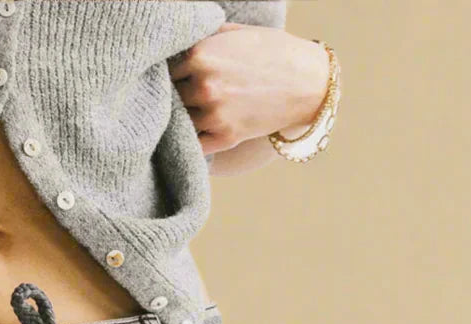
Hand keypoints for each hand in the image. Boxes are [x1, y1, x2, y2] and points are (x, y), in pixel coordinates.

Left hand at [168, 24, 329, 154]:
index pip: (163, 69)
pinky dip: (190, 139)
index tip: (172, 78)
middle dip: (172, 96)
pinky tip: (197, 131)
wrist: (308, 82)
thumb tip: (177, 44)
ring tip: (191, 112)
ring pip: (178, 121)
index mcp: (200, 55)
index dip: (167, 74)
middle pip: (168, 97)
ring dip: (180, 119)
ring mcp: (213, 115)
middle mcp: (203, 86)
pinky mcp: (224, 138)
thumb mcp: (236, 32)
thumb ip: (203, 39)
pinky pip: (192, 144)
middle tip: (179, 97)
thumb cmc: (272, 52)